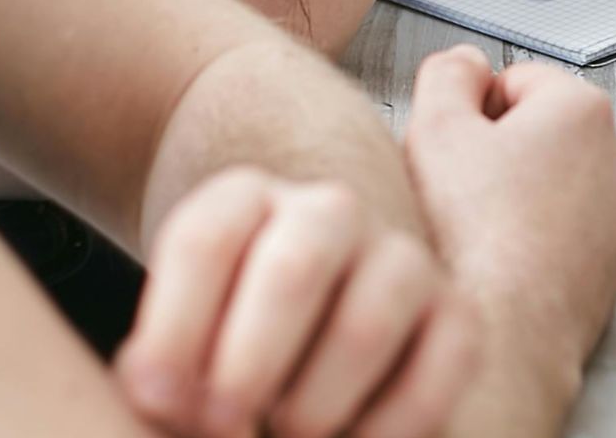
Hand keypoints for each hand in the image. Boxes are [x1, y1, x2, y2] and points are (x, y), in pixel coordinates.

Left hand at [115, 170, 472, 437]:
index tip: (157, 397)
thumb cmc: (220, 360)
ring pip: (367, 325)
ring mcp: (402, 259)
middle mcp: (330, 212)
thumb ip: (161, 366)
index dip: (175, 328)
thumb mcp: (176, 347)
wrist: (305, 358)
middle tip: (221, 425)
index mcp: (246, 201)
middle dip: (249, 365)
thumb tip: (164, 392)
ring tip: (285, 435)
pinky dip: (390, 428)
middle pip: (292, 270)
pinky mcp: (458, 314)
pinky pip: (442, 367)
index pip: (206, 240)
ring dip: (314, 405)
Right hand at [403, 47, 615, 422]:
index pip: (515, 78)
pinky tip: (498, 260)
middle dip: (496, 151)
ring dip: (514, 196)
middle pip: (539, 131)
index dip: (470, 109)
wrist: (502, 336)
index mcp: (583, 111)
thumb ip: (446, 76)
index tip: (451, 143)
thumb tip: (462, 62)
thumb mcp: (434, 130)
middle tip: (456, 186)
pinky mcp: (611, 264)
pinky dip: (533, 239)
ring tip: (475, 228)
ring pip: (552, 184)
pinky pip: (564, 233)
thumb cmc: (473, 241)